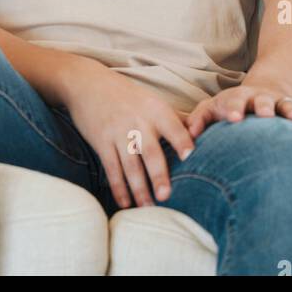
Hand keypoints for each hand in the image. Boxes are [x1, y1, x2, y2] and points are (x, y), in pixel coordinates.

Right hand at [61, 61, 195, 208]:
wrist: (88, 84)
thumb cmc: (128, 96)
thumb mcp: (153, 101)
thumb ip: (176, 118)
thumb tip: (204, 132)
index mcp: (156, 110)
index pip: (173, 128)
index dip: (182, 141)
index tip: (191, 157)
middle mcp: (138, 122)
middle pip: (150, 152)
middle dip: (158, 175)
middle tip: (166, 196)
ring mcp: (118, 133)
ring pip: (130, 165)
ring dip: (139, 189)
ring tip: (148, 208)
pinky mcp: (101, 141)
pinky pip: (111, 168)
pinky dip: (118, 187)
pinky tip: (125, 203)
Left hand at [186, 76, 291, 138]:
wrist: (264, 88)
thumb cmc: (231, 106)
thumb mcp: (212, 109)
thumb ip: (199, 120)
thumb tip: (188, 136)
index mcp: (237, 99)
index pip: (232, 102)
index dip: (233, 109)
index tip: (233, 117)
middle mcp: (259, 99)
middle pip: (261, 101)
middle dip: (263, 106)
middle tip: (264, 114)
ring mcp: (280, 103)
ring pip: (287, 106)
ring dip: (291, 112)